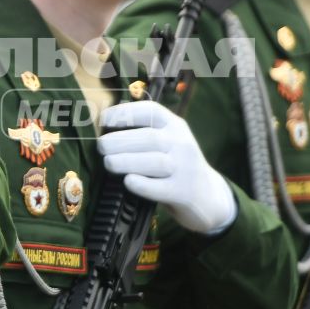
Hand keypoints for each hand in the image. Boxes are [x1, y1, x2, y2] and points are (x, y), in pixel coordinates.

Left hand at [97, 100, 235, 233]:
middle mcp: (182, 144)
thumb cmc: (176, 166)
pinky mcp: (183, 192)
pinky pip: (159, 187)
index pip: (151, 112)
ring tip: (108, 163)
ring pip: (154, 162)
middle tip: (101, 146)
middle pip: (149, 138)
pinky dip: (141, 184)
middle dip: (120, 141)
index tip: (105, 120)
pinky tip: (128, 181)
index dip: (125, 113)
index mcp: (176, 126)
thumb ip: (145, 133)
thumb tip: (104, 129)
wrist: (208, 196)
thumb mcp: (169, 142)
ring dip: (126, 161)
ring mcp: (185, 169)